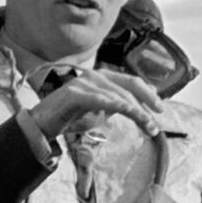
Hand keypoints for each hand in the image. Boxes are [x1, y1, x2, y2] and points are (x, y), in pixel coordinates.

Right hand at [23, 67, 162, 154]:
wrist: (40, 125)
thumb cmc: (70, 118)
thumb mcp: (101, 111)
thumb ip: (119, 103)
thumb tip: (141, 100)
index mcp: (103, 77)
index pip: (132, 82)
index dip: (149, 94)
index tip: (160, 110)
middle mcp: (95, 76)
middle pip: (129, 87)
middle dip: (146, 105)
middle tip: (155, 124)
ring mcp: (84, 83)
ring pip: (118, 96)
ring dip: (136, 112)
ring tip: (147, 127)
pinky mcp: (74, 94)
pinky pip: (101, 100)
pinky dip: (116, 105)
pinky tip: (129, 112)